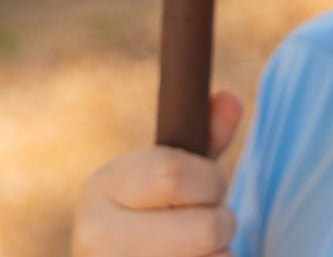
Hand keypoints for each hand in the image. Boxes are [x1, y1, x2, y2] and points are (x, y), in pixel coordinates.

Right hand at [72, 89, 243, 256]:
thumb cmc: (157, 213)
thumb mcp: (175, 171)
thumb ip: (205, 136)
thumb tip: (230, 99)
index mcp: (101, 188)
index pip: (177, 175)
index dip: (210, 181)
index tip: (208, 187)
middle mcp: (94, 239)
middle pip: (205, 230)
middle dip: (222, 224)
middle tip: (207, 225)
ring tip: (195, 253)